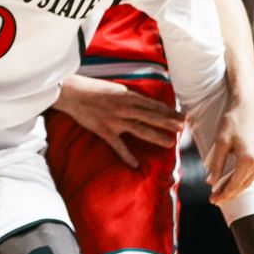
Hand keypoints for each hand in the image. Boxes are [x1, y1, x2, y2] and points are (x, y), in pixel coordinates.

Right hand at [52, 74, 183, 167]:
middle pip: (151, 116)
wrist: (71, 92)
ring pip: (140, 129)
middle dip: (168, 122)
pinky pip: (118, 145)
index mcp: (127, 95)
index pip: (153, 104)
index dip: (168, 110)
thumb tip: (143, 104)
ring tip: (170, 143)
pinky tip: (135, 165)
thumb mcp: (114, 88)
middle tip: (182, 128)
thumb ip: (128, 96)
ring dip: (156, 136)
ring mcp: (115, 120)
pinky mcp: (104, 130)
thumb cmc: (91, 88)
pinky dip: (127, 155)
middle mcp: (124, 108)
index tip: (181, 115)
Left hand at [205, 93, 253, 203]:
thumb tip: (210, 182)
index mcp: (248, 158)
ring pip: (250, 179)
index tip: (212, 200)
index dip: (223, 194)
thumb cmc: (232, 121)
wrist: (249, 106)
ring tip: (222, 192)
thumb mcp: (220, 142)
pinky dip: (245, 178)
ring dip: (237, 187)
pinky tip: (235, 179)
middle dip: (229, 193)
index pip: (234, 183)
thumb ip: (216, 163)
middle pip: (243, 184)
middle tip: (215, 200)